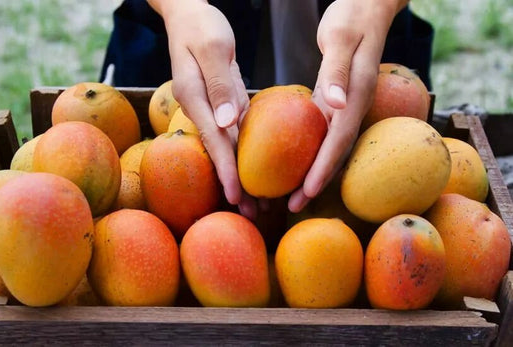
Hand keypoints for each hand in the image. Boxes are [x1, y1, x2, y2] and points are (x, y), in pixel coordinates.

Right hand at [148, 0, 256, 218]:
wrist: (189, 14)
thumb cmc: (200, 25)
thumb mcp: (212, 46)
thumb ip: (218, 84)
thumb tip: (227, 122)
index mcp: (194, 97)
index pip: (213, 140)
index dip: (225, 170)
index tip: (236, 196)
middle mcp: (200, 108)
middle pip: (219, 152)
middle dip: (234, 184)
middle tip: (252, 213)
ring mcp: (210, 107)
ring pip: (228, 147)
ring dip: (241, 175)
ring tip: (258, 203)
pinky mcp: (221, 102)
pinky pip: (235, 132)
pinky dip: (245, 154)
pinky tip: (257, 171)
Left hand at [288, 0, 406, 211]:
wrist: (367, 4)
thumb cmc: (353, 16)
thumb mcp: (343, 37)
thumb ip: (338, 71)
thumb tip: (336, 105)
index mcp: (355, 95)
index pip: (339, 140)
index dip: (324, 169)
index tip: (307, 193)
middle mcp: (352, 105)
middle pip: (334, 152)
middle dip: (316, 181)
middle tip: (293, 207)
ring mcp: (344, 104)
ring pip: (328, 146)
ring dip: (311, 172)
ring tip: (291, 195)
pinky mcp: (335, 99)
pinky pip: (322, 132)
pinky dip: (309, 151)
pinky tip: (294, 163)